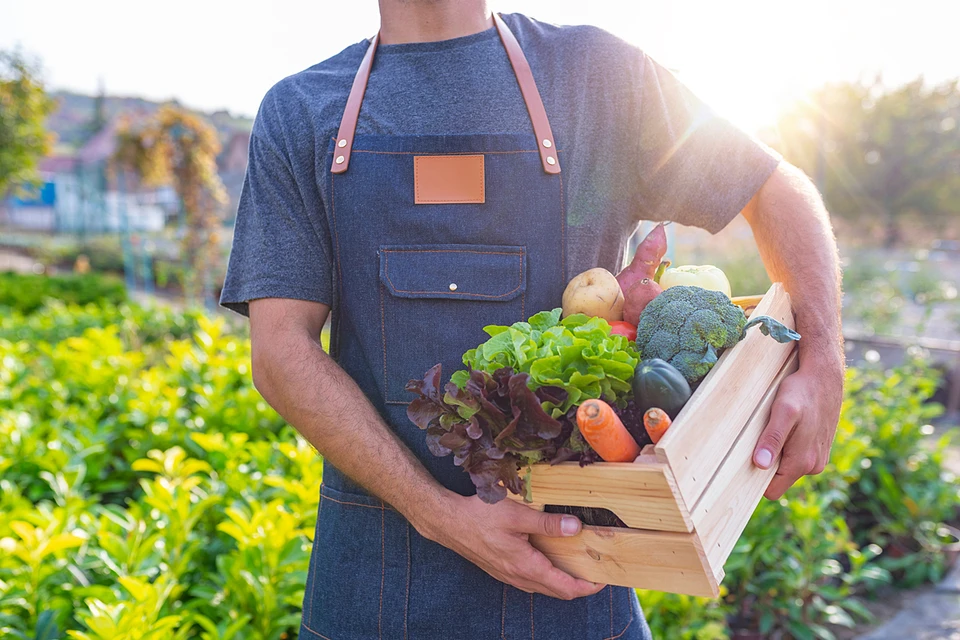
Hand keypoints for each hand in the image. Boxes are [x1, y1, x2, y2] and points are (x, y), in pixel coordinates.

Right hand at [421, 494, 605, 599]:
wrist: (447, 522)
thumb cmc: (478, 516)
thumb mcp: (517, 514)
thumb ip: (547, 523)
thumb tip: (575, 528)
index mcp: (525, 566)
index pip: (564, 588)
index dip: (587, 587)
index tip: (603, 580)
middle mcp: (517, 577)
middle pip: (556, 592)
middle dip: (578, 586)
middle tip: (595, 572)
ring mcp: (507, 576)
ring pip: (542, 587)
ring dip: (561, 581)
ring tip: (576, 565)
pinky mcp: (500, 569)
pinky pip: (529, 580)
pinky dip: (545, 575)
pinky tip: (547, 558)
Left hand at [752, 361, 843, 498]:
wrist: (825, 376)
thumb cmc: (801, 392)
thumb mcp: (783, 412)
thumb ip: (773, 439)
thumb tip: (761, 465)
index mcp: (803, 462)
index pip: (772, 490)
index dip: (756, 481)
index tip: (743, 466)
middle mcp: (814, 465)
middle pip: (779, 479)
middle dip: (766, 464)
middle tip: (756, 441)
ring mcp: (818, 457)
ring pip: (787, 467)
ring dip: (777, 453)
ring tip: (773, 429)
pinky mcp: (819, 448)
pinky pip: (796, 457)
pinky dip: (787, 446)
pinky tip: (785, 427)